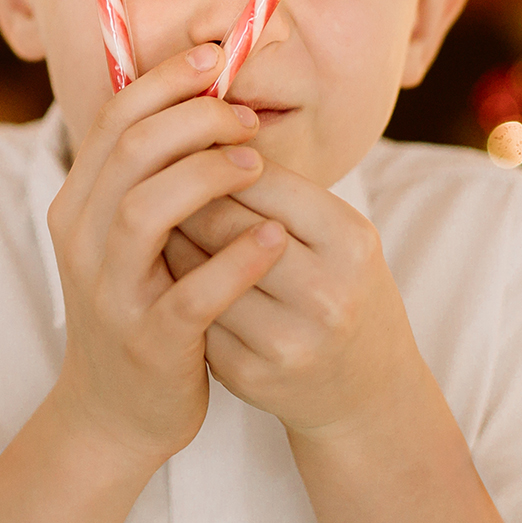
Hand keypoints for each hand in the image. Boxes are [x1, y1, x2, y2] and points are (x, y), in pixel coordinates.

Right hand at [45, 44, 291, 466]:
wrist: (116, 411)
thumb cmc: (138, 305)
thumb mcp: (125, 235)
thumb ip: (147, 175)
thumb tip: (197, 94)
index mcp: (77, 203)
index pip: (113, 118)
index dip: (165, 81)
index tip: (215, 59)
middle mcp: (82, 240)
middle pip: (129, 151)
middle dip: (194, 119)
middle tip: (247, 119)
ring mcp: (111, 292)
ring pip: (144, 211)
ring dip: (206, 177)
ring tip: (256, 166)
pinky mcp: (148, 340)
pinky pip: (189, 293)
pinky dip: (234, 262)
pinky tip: (272, 240)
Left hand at [165, 161, 420, 439]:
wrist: (365, 390)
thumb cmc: (342, 290)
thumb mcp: (336, 235)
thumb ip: (279, 190)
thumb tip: (197, 132)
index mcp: (349, 240)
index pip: (259, 175)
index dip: (214, 157)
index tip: (189, 146)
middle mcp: (325, 293)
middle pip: (221, 221)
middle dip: (183, 195)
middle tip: (156, 180)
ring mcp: (286, 340)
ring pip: (195, 268)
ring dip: (167, 240)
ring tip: (156, 223)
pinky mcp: (250, 375)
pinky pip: (192, 313)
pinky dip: (173, 287)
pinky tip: (167, 275)